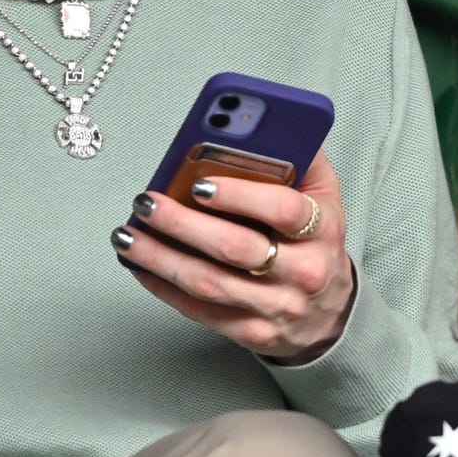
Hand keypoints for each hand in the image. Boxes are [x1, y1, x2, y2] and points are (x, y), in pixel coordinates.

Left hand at [112, 151, 354, 363]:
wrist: (330, 313)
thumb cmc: (316, 241)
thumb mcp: (322, 195)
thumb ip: (298, 157)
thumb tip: (259, 124)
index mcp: (321, 229)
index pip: (283, 210)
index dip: (241, 196)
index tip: (201, 183)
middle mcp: (303, 272)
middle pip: (236, 248)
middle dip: (183, 223)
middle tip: (147, 202)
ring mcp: (276, 307)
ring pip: (209, 282)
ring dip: (160, 257)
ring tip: (127, 234)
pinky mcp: (251, 332)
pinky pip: (199, 310)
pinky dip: (162, 285)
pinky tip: (139, 263)